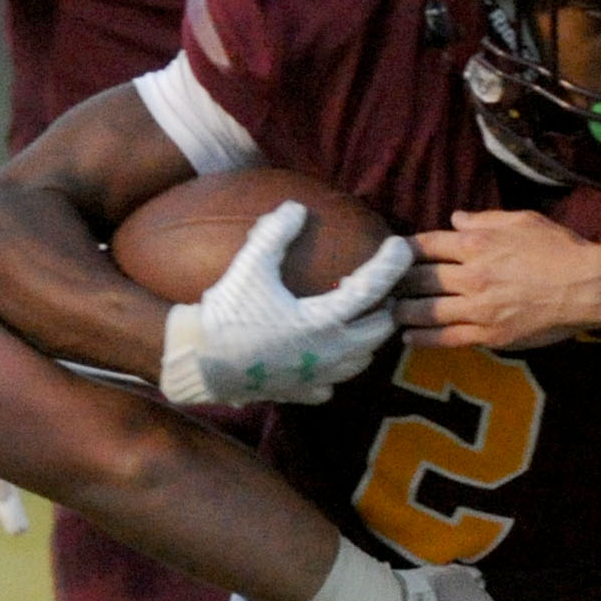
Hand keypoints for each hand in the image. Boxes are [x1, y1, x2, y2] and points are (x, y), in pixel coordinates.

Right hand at [159, 201, 411, 404]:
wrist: (199, 361)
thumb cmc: (226, 313)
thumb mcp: (249, 266)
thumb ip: (274, 234)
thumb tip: (296, 207)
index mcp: (322, 320)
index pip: (372, 290)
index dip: (391, 265)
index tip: (401, 247)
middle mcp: (329, 353)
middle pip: (380, 330)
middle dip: (386, 307)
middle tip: (377, 288)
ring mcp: (318, 376)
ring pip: (363, 361)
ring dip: (367, 338)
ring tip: (355, 319)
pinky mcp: (302, 393)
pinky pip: (334, 383)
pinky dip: (338, 368)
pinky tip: (324, 354)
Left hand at [393, 210, 600, 349]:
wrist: (587, 287)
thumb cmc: (560, 248)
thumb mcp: (522, 220)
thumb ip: (484, 219)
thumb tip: (454, 219)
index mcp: (476, 243)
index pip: (424, 245)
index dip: (401, 251)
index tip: (388, 257)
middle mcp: (470, 275)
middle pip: (417, 278)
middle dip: (395, 282)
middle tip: (379, 287)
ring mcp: (477, 308)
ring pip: (424, 310)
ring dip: (401, 311)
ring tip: (389, 312)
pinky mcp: (488, 334)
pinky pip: (446, 339)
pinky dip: (423, 338)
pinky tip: (408, 337)